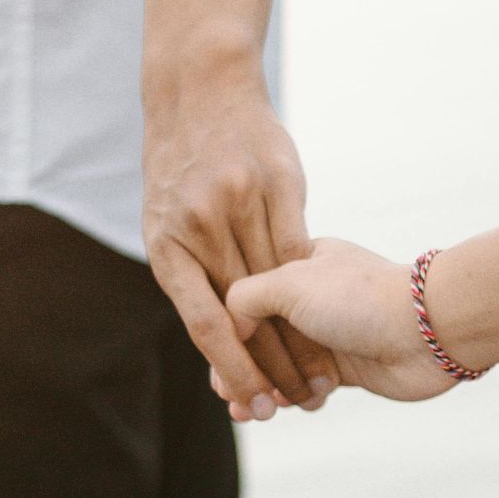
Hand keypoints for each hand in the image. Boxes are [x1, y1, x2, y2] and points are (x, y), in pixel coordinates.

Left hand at [142, 73, 336, 414]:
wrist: (201, 91)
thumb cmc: (186, 171)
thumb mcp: (170, 223)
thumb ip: (193, 274)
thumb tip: (218, 337)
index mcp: (167, 246)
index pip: (204, 322)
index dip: (232, 368)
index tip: (255, 403)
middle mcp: (200, 225)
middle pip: (245, 313)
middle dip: (271, 366)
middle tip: (293, 406)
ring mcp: (238, 201)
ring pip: (278, 286)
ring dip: (301, 337)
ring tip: (318, 377)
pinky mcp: (277, 183)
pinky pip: (298, 247)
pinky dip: (315, 287)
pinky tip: (331, 320)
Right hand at [227, 240, 459, 409]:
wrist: (429, 331)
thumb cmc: (360, 299)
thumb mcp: (288, 282)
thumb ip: (245, 298)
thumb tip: (228, 327)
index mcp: (296, 264)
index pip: (246, 298)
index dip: (227, 334)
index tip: (216, 364)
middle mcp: (311, 296)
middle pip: (260, 336)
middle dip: (241, 368)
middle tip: (229, 397)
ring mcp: (329, 332)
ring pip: (281, 365)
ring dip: (262, 389)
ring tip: (247, 414)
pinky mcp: (346, 366)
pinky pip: (306, 385)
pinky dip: (290, 398)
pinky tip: (277, 411)